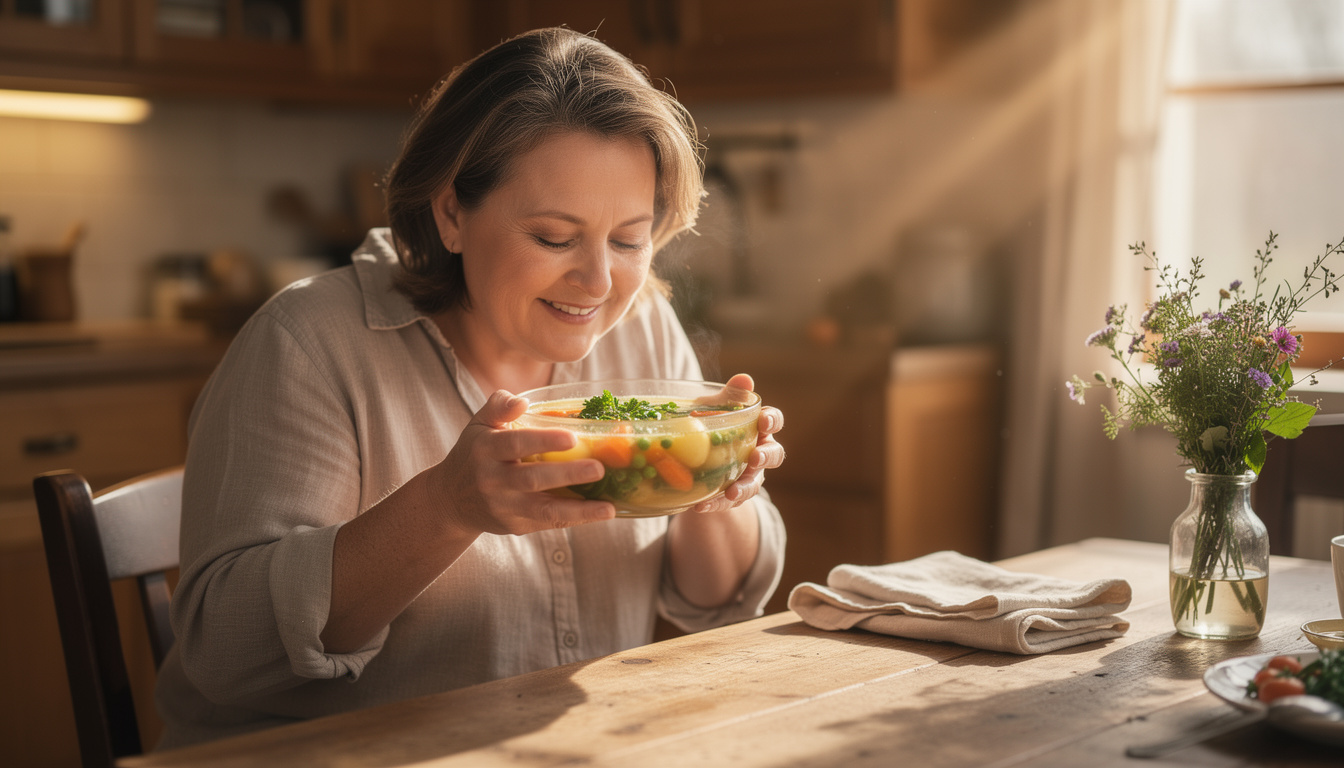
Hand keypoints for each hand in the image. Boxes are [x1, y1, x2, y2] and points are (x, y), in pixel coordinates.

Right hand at [436, 390, 615, 533]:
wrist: (450, 500)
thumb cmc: (474, 453)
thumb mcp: (479, 424)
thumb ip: (500, 405)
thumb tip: (523, 400)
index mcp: (485, 449)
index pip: (515, 443)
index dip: (543, 441)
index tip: (572, 437)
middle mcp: (491, 480)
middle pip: (532, 479)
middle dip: (567, 474)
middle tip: (599, 469)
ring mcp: (503, 507)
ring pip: (543, 510)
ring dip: (578, 510)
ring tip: (607, 507)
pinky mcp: (514, 526)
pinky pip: (547, 523)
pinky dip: (575, 520)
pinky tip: (600, 513)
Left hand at [689, 373, 784, 513]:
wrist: (697, 455)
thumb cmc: (713, 423)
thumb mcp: (716, 408)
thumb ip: (730, 395)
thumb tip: (745, 378)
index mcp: (760, 428)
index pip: (774, 421)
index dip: (772, 421)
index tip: (764, 422)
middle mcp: (760, 452)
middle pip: (774, 455)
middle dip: (766, 457)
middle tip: (755, 459)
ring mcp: (750, 476)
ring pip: (755, 484)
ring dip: (744, 488)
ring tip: (731, 493)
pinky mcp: (733, 495)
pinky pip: (726, 502)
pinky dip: (714, 505)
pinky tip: (699, 506)